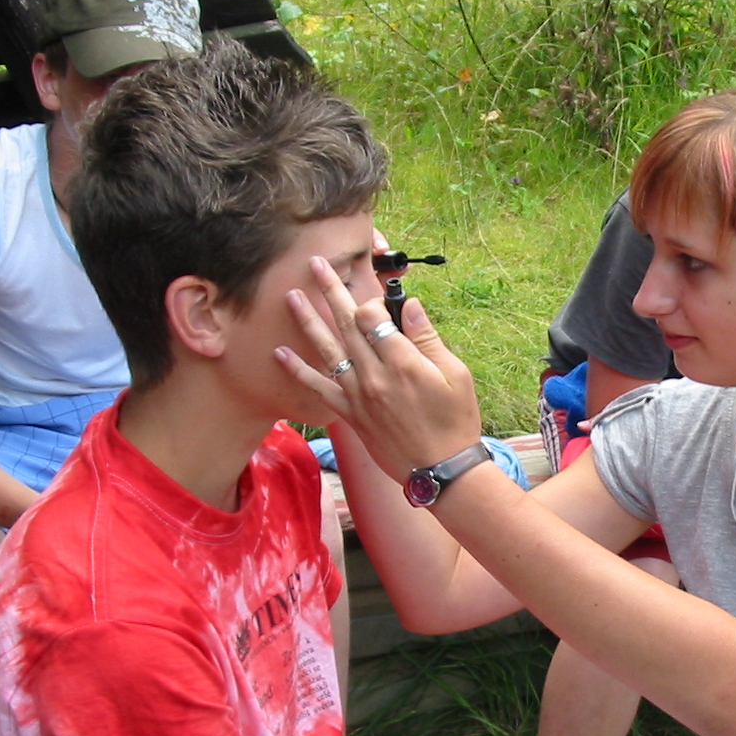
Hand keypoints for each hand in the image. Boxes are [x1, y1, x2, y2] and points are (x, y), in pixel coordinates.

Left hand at [276, 256, 483, 481]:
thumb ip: (427, 338)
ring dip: (307, 321)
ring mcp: (358, 396)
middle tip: (314, 264)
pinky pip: (318, 389)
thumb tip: (408, 305)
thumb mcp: (455, 376)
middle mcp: (374, 376)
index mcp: (402, 362)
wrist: (441, 472)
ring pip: (327, 350)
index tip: (377, 299)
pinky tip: (280, 353)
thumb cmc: (455, 422)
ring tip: (291, 296)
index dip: (370, 301)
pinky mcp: (350, 415)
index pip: (372, 317)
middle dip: (329, 291)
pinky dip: (298, 371)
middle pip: (345, 325)